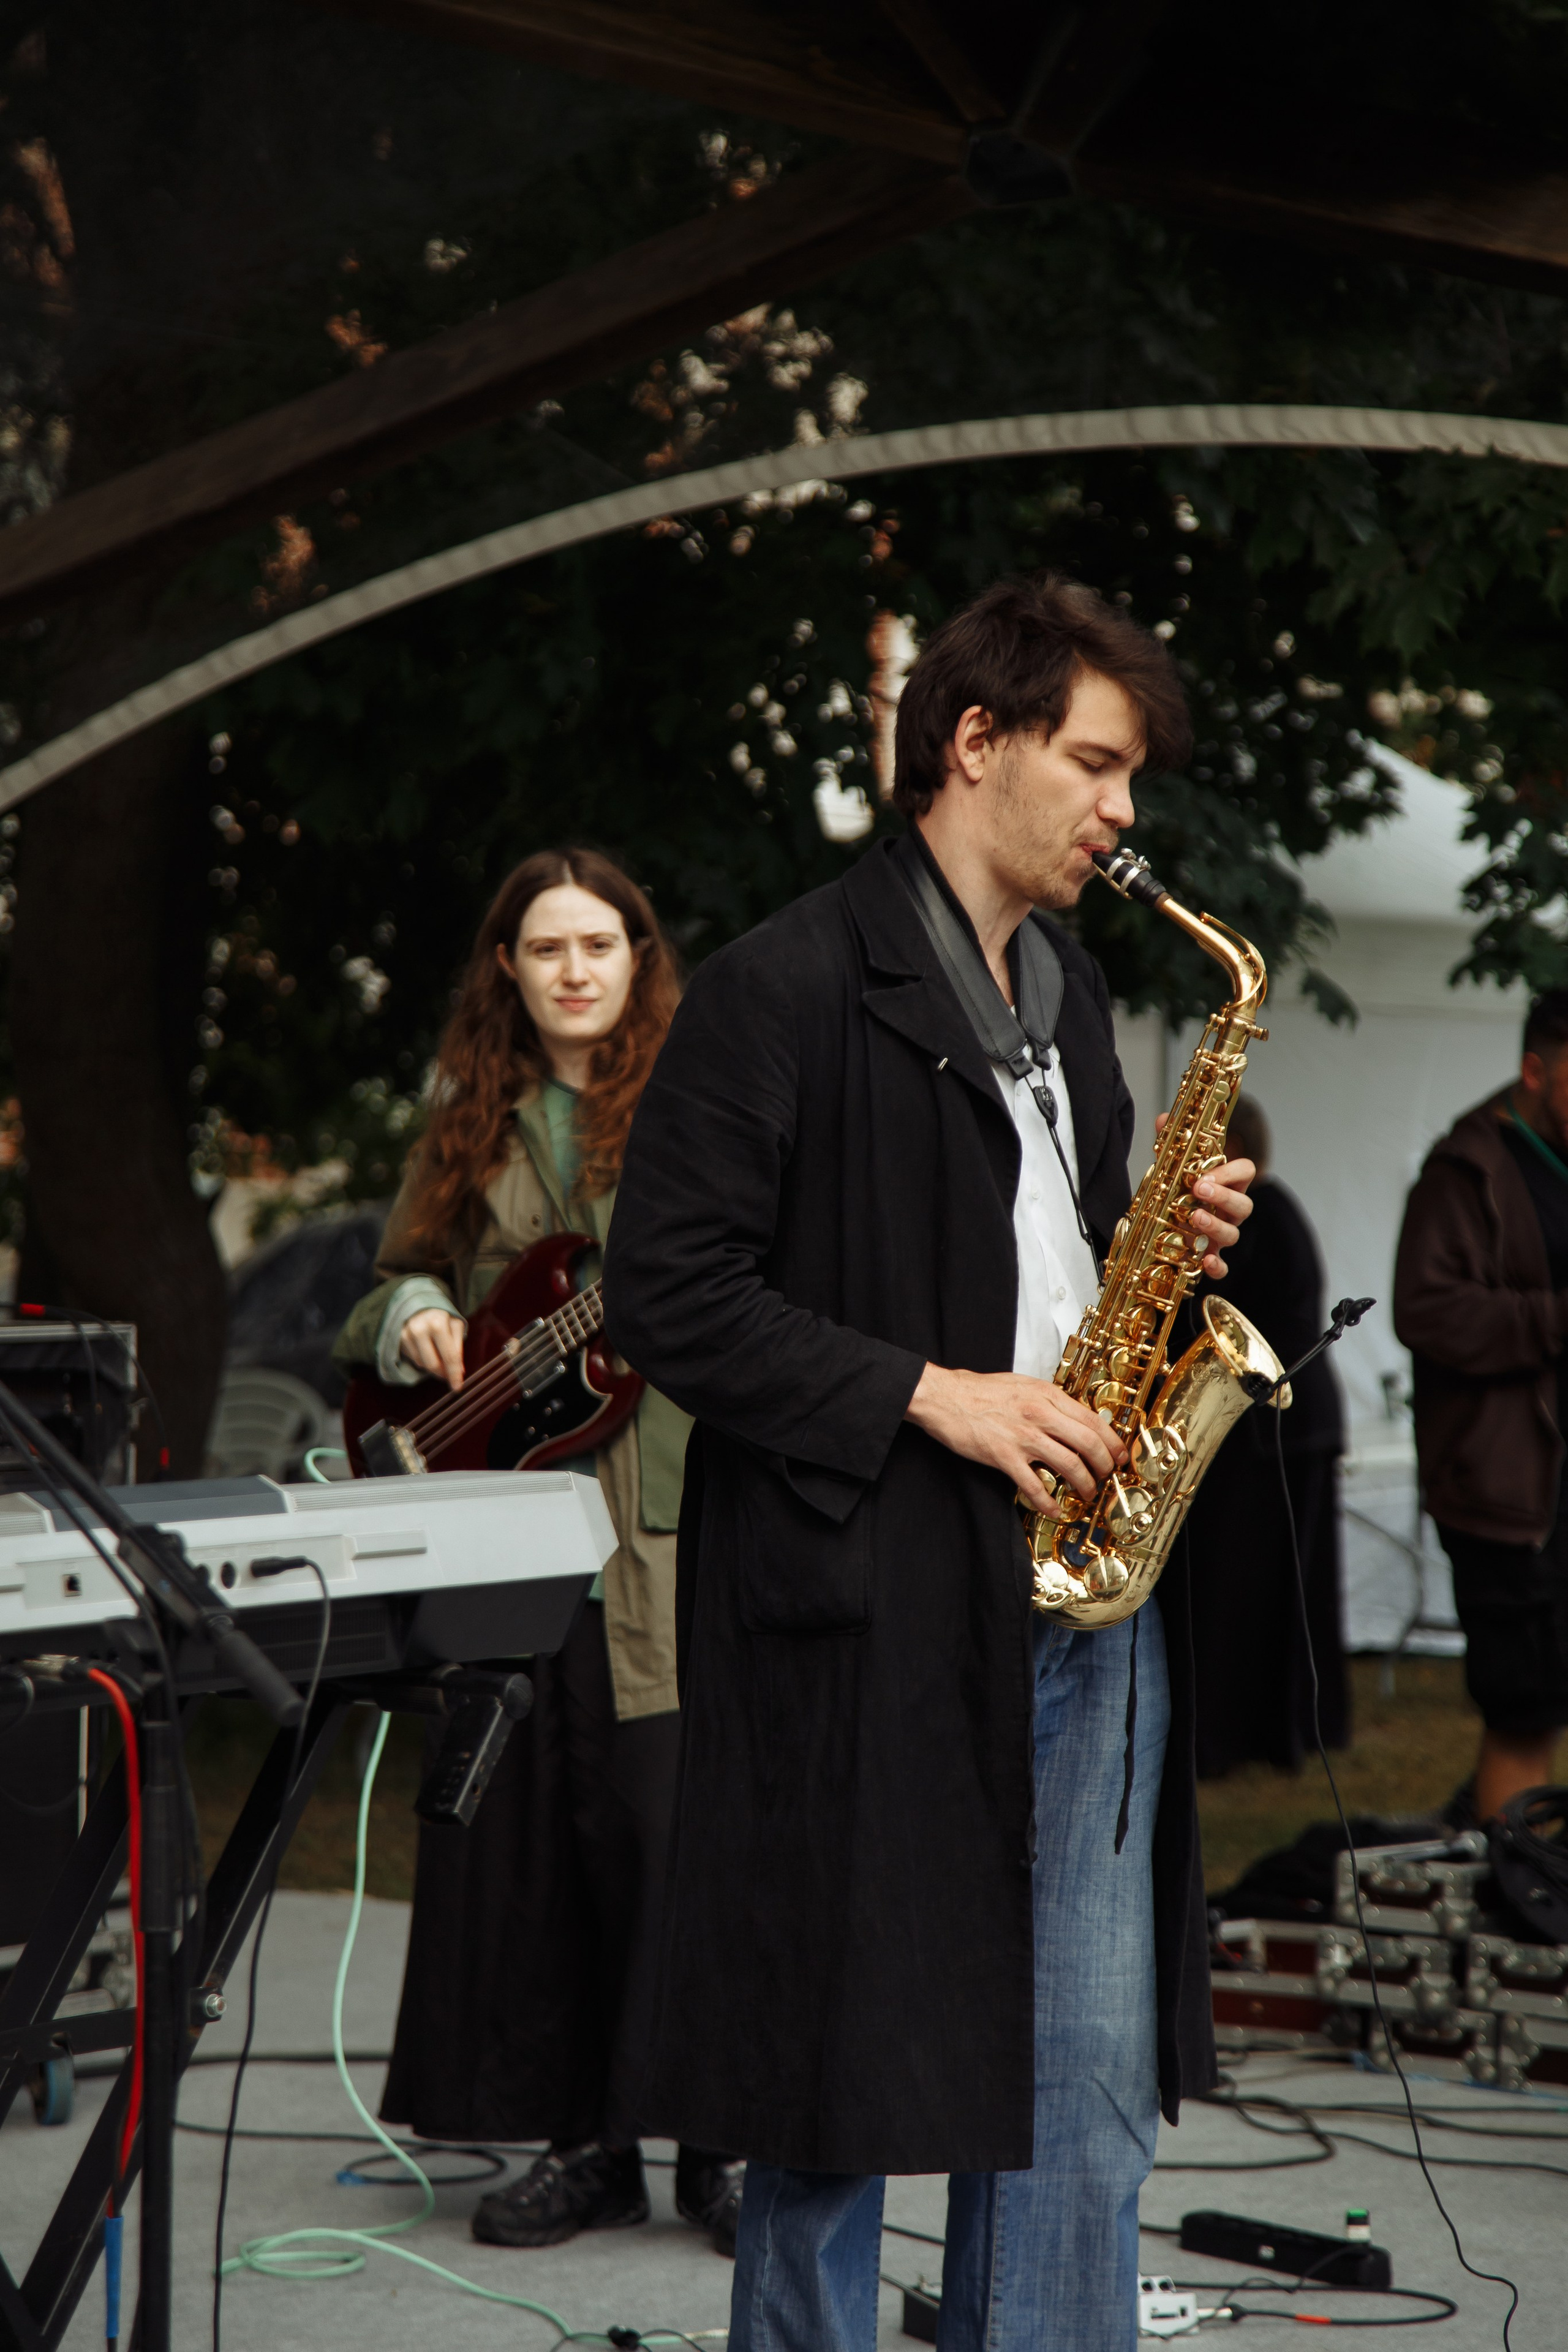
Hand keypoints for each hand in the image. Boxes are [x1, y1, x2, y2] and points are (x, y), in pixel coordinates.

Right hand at [399, 1308, 465, 1388]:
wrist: (419, 1302)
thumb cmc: (442, 1316)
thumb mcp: (456, 1326)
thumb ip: (458, 1348)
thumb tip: (459, 1371)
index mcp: (438, 1323)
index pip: (449, 1356)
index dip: (454, 1374)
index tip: (458, 1387)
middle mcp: (420, 1329)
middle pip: (433, 1364)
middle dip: (443, 1373)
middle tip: (450, 1375)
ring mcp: (407, 1334)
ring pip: (423, 1364)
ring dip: (433, 1366)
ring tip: (439, 1355)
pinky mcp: (399, 1339)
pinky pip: (414, 1359)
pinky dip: (423, 1360)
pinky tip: (427, 1350)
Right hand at [905, 1363, 1127, 1515]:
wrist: (944, 1396)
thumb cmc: (980, 1392)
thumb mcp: (1023, 1385)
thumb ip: (1048, 1401)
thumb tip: (1073, 1420)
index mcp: (1046, 1394)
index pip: (1093, 1420)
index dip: (1113, 1442)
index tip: (1119, 1456)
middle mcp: (1039, 1413)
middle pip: (1089, 1443)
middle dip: (1104, 1466)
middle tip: (1105, 1477)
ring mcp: (1022, 1435)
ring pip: (1069, 1464)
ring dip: (1084, 1484)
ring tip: (1085, 1493)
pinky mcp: (1003, 1455)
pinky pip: (1034, 1485)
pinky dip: (1048, 1502)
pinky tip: (1053, 1508)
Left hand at [1154, 1114, 1255, 1278]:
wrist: (1163, 1222)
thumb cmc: (1177, 1192)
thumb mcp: (1172, 1167)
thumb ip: (1171, 1144)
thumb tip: (1162, 1119)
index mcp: (1226, 1184)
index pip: (1246, 1171)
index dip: (1232, 1172)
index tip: (1206, 1173)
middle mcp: (1229, 1210)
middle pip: (1244, 1204)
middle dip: (1223, 1197)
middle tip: (1199, 1190)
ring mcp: (1221, 1234)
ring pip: (1233, 1233)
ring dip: (1215, 1226)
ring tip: (1193, 1218)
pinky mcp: (1210, 1255)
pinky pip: (1222, 1266)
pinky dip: (1216, 1266)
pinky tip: (1205, 1260)